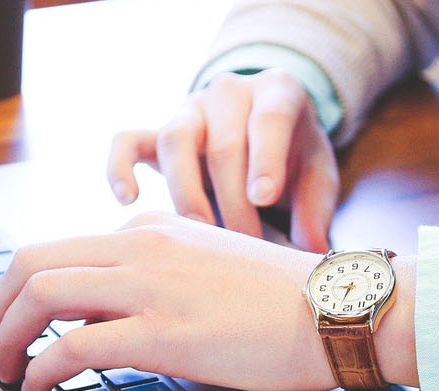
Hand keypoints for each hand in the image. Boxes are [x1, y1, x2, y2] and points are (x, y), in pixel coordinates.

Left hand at [0, 212, 417, 390]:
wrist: (337, 309)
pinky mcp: (162, 332)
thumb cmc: (285, 301)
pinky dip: (40, 369)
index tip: (14, 324)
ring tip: (5, 371)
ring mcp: (150, 286)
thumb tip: (102, 318)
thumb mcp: (208, 268)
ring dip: (5, 336)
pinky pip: (73, 345)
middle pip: (30, 262)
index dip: (21, 292)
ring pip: (40, 294)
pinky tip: (39, 390)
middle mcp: (141, 246)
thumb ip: (155, 279)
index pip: (60, 249)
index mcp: (152, 230)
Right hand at [107, 69, 339, 251]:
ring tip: (200, 234)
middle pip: (223, 143)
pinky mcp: (157, 132)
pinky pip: (127, 141)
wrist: (265, 130)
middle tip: (246, 245)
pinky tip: (128, 200)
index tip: (263, 198)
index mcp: (278, 92)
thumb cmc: (295, 156)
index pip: (269, 119)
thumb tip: (311, 250)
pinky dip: (120, 167)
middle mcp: (230, 92)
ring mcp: (190, 110)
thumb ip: (316, 209)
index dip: (265, 159)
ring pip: (175, 140)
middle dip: (233, 201)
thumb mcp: (318, 174)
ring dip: (187, 193)